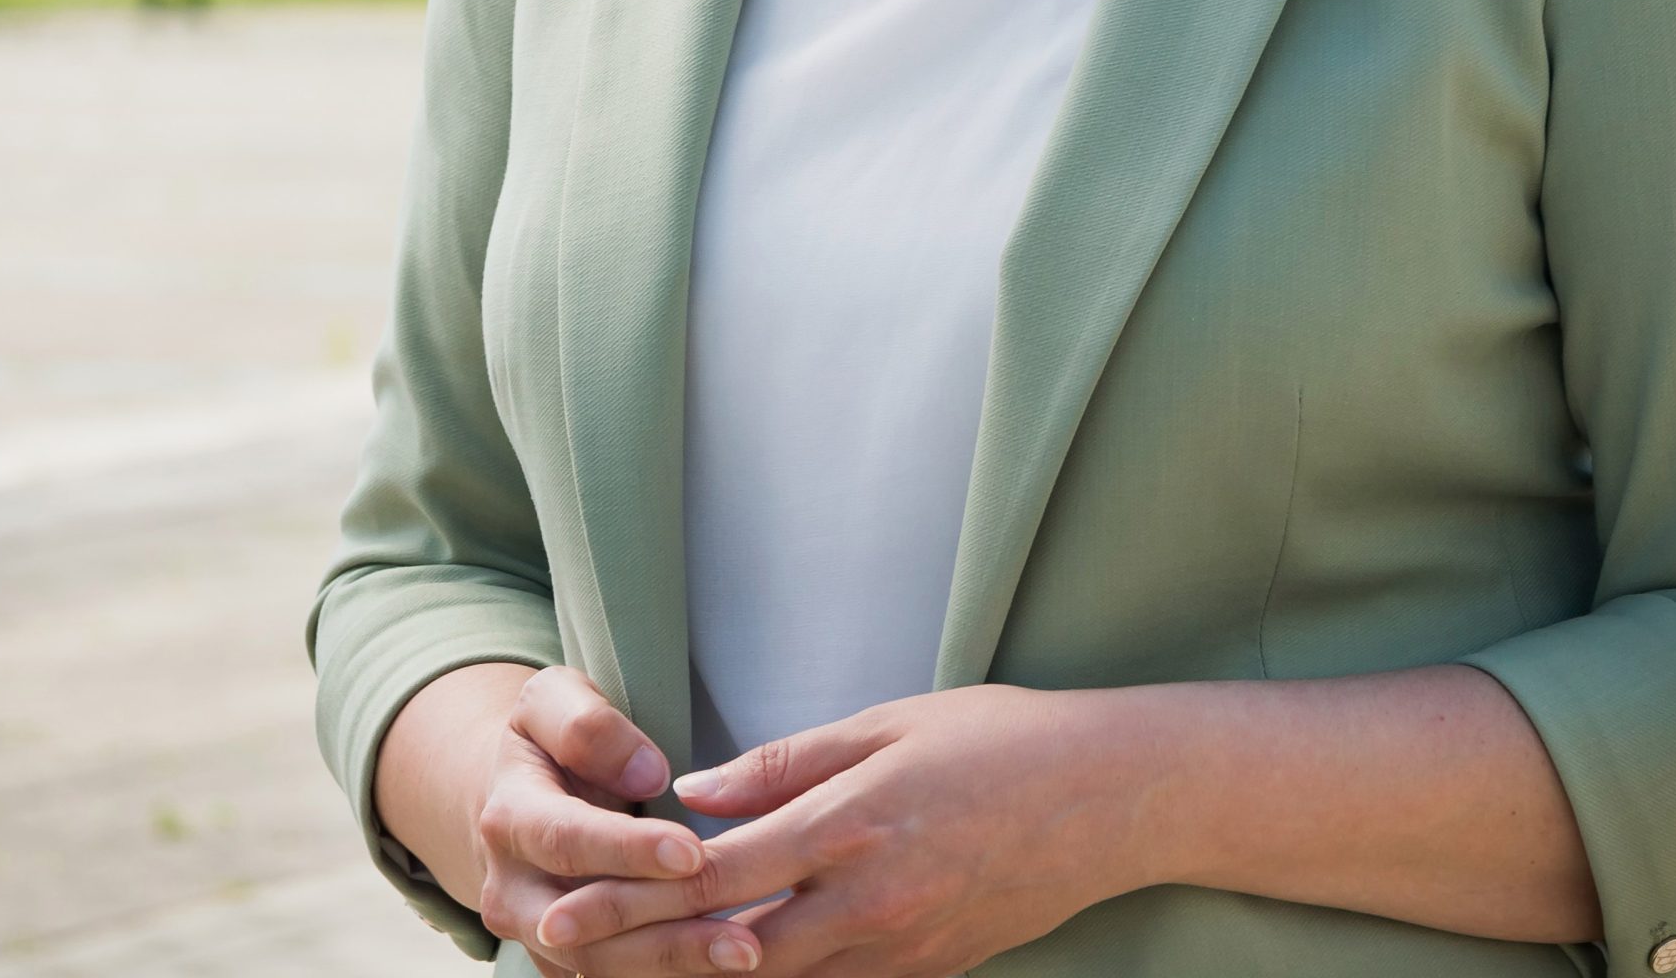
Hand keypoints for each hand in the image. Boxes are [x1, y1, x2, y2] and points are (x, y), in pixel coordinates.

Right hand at [473, 667, 711, 977]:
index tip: (692, 853)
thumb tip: (649, 774)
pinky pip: (613, 976)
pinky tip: (722, 965)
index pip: (568, 840)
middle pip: (584, 928)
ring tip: (746, 955)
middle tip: (741, 939)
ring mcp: (537, 936)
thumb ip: (589, 725)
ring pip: (601, 966)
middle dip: (664, 935)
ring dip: (674, 965)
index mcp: (509, 819)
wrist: (509, 799)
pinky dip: (667, 973)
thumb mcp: (552, 700)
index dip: (628, 851)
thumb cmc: (547, 740)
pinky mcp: (564, 961)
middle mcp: (513, 892)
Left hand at [532, 683, 1148, 976]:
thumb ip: (788, 762)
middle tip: (564, 950)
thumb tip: (695, 790)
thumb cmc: (1001, 740)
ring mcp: (900, 951)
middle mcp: (870, 903)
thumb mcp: (892, 722)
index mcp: (853, 825)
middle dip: (642, 955)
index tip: (568, 907)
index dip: (634, 896)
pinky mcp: (927, 974)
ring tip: (626, 968)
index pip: (717, 874)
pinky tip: (730, 968)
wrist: (1111, 800)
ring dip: (699, 976)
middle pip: (729, 948)